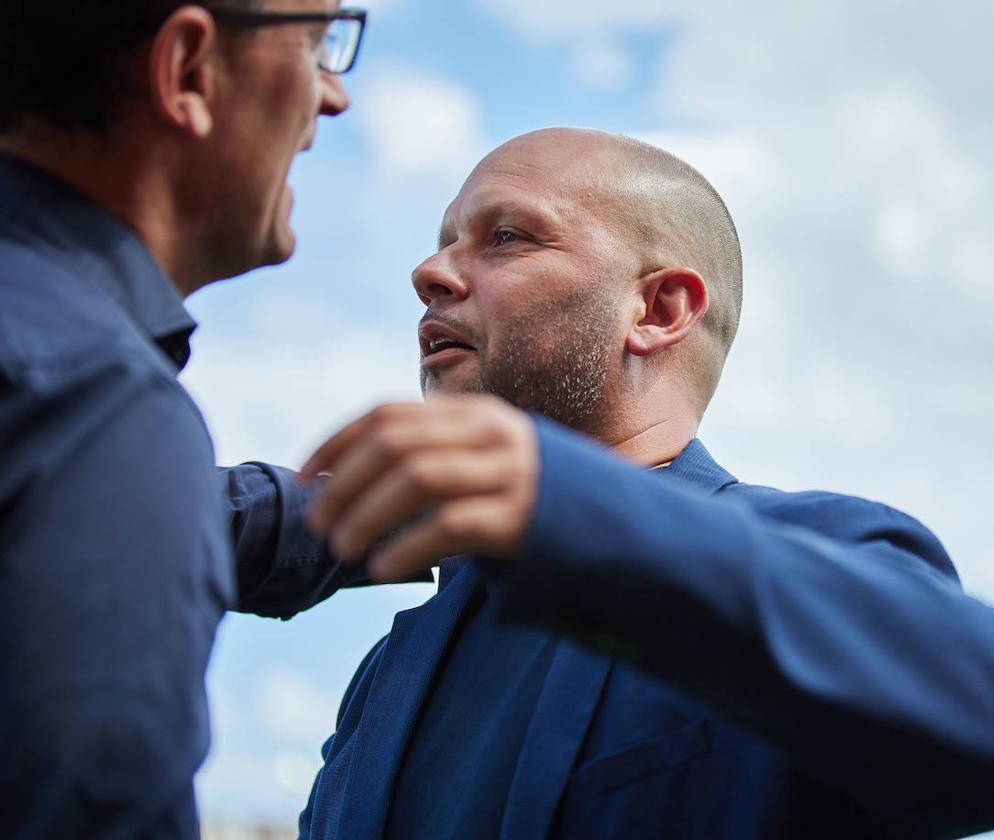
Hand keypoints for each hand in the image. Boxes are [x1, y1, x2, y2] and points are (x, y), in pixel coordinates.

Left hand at [300, 395, 539, 580]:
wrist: (613, 525)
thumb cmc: (530, 498)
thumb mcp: (486, 459)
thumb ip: (435, 454)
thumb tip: (342, 476)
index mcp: (474, 414)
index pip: (387, 415)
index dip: (335, 443)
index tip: (302, 476)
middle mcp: (491, 434)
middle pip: (394, 444)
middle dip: (343, 482)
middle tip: (316, 522)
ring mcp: (509, 473)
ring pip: (416, 478)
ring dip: (366, 513)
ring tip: (341, 547)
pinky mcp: (520, 516)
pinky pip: (448, 525)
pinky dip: (406, 546)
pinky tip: (382, 567)